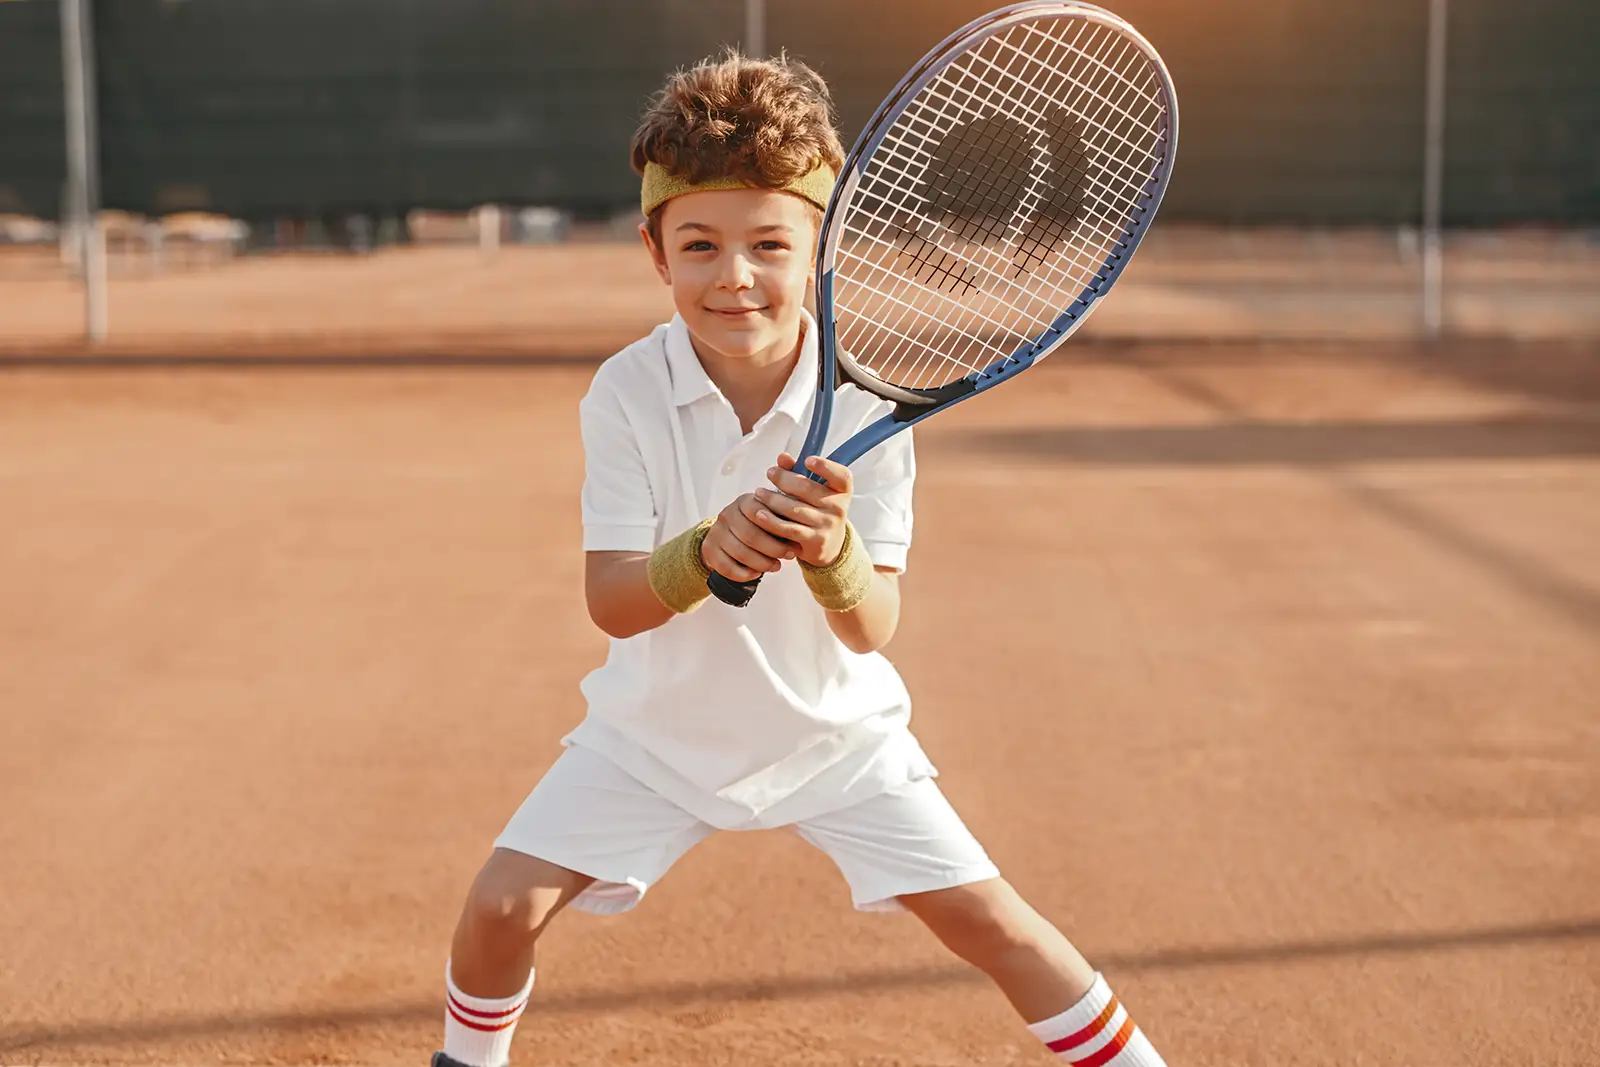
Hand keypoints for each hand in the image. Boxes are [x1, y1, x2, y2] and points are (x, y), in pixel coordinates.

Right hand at [701, 492, 795, 581]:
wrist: (727, 536)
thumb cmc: (757, 526)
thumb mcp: (768, 516)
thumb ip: (782, 519)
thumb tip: (803, 531)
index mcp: (744, 502)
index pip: (761, 514)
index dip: (780, 532)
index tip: (795, 545)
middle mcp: (727, 514)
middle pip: (751, 535)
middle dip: (773, 549)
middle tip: (788, 558)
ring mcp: (716, 532)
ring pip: (740, 553)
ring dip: (761, 563)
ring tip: (776, 567)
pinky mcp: (709, 550)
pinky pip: (727, 567)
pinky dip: (744, 574)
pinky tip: (757, 573)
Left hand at [752, 453, 851, 567]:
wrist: (828, 545)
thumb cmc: (817, 509)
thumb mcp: (814, 491)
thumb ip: (798, 472)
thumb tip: (782, 457)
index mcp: (842, 490)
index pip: (841, 476)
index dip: (826, 467)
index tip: (807, 460)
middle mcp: (839, 507)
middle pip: (807, 488)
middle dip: (784, 479)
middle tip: (770, 473)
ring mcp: (828, 525)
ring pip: (794, 509)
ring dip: (772, 500)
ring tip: (759, 493)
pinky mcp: (816, 541)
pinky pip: (789, 529)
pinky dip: (772, 521)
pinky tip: (759, 514)